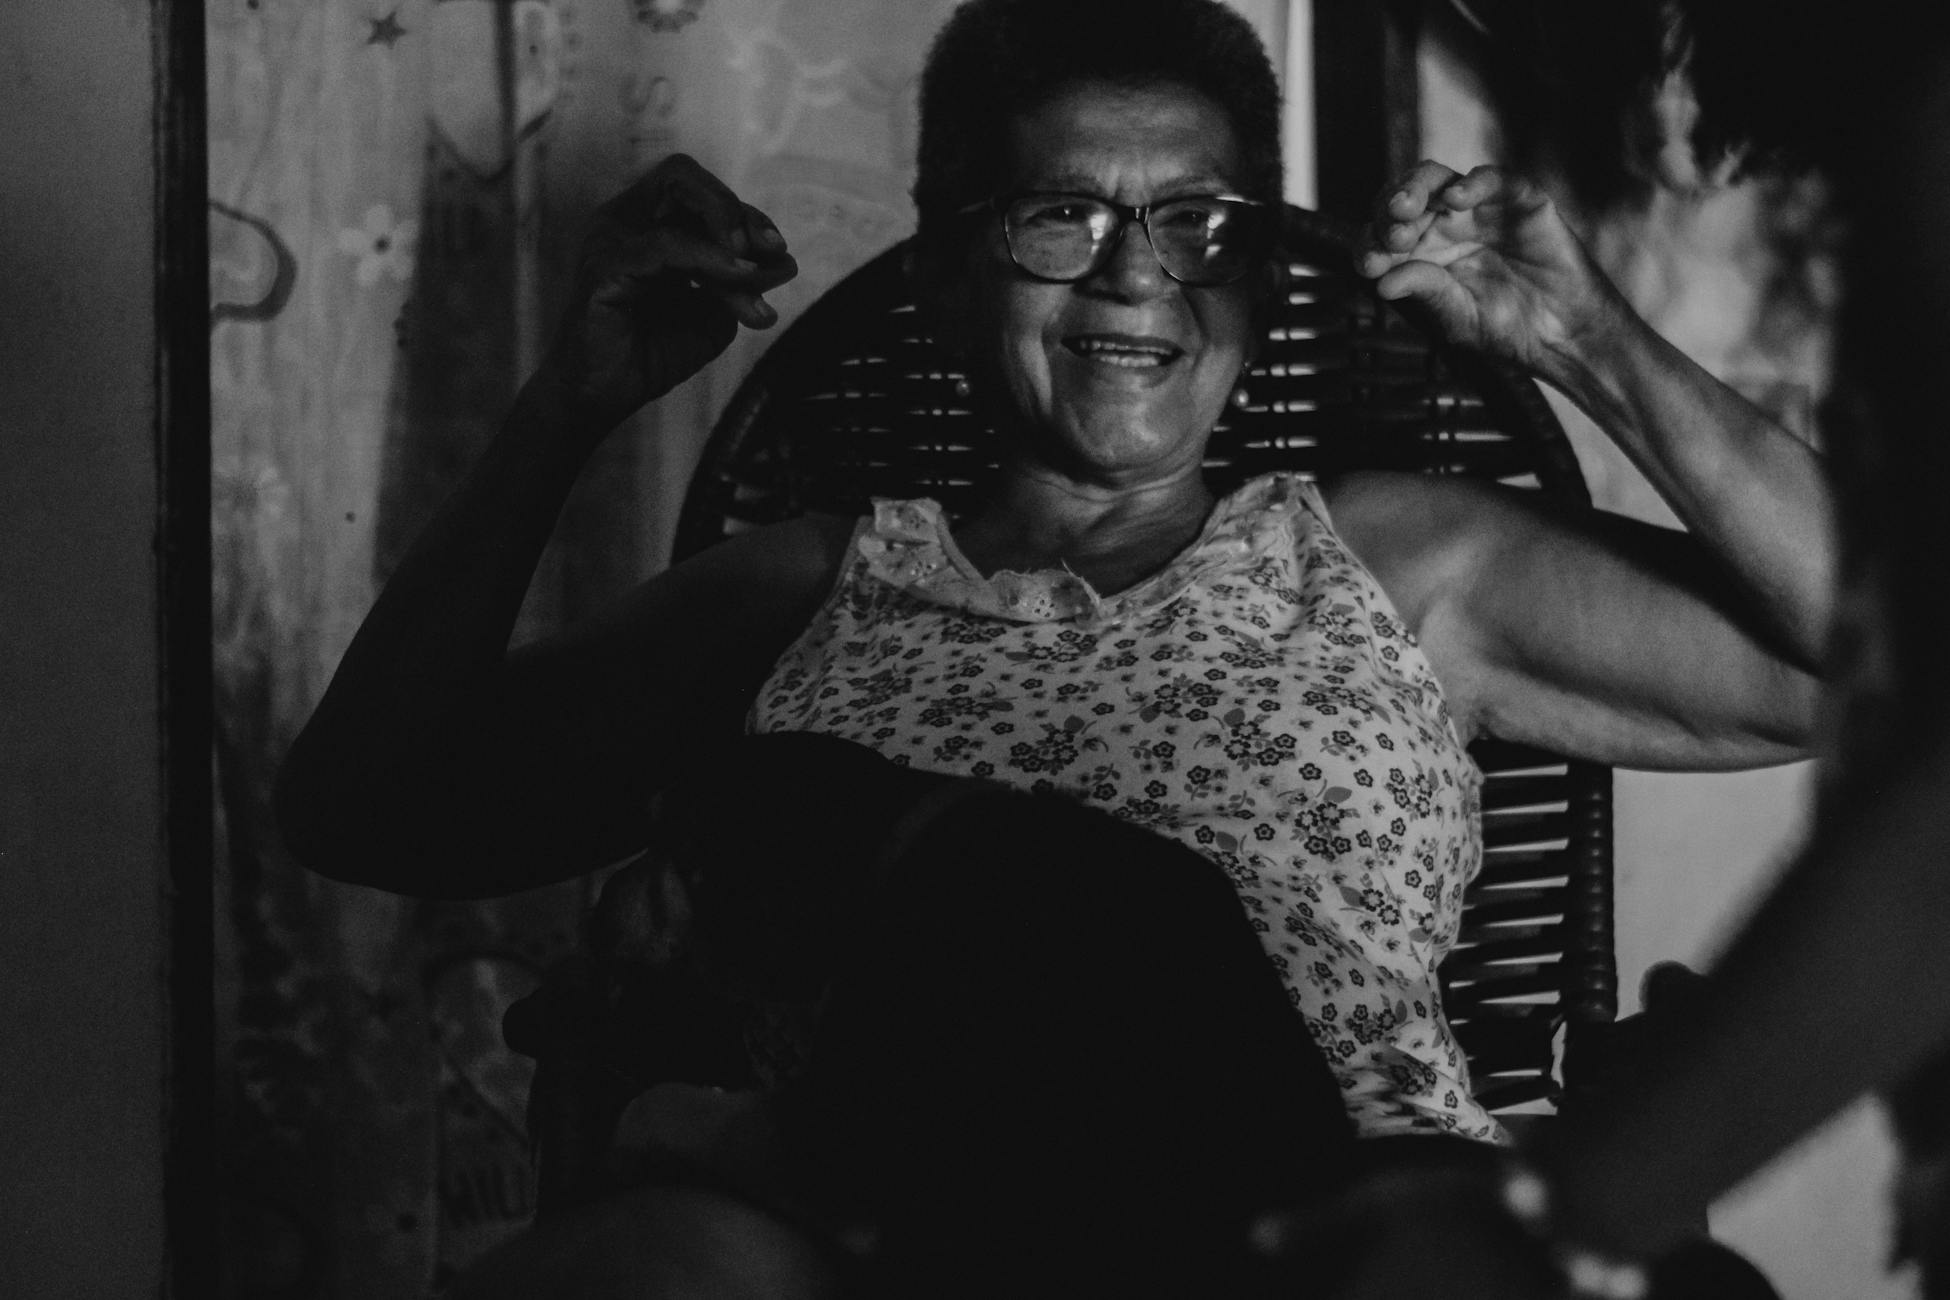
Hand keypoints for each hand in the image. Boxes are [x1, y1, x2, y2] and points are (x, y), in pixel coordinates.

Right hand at [545, 154, 798, 428]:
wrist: (607, 397)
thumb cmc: (651, 352)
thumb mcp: (712, 314)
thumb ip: (743, 283)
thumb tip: (785, 261)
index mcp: (646, 222)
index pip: (699, 191)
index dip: (744, 212)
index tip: (779, 252)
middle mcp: (624, 219)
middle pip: (682, 175)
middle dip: (732, 208)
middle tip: (769, 248)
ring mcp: (610, 237)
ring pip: (677, 204)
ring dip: (728, 241)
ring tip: (757, 277)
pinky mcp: (604, 266)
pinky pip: (665, 246)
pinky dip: (708, 258)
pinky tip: (739, 276)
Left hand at [1357, 162, 1622, 379]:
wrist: (1562, 334)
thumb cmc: (1506, 330)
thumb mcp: (1456, 317)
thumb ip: (1425, 292)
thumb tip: (1380, 283)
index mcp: (1420, 254)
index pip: (1383, 237)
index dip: (1371, 245)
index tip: (1368, 266)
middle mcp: (1443, 225)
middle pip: (1404, 200)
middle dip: (1389, 213)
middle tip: (1390, 234)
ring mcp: (1479, 209)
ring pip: (1437, 180)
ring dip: (1416, 189)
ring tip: (1406, 210)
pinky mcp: (1518, 198)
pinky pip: (1491, 179)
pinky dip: (1471, 183)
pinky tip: (1455, 199)